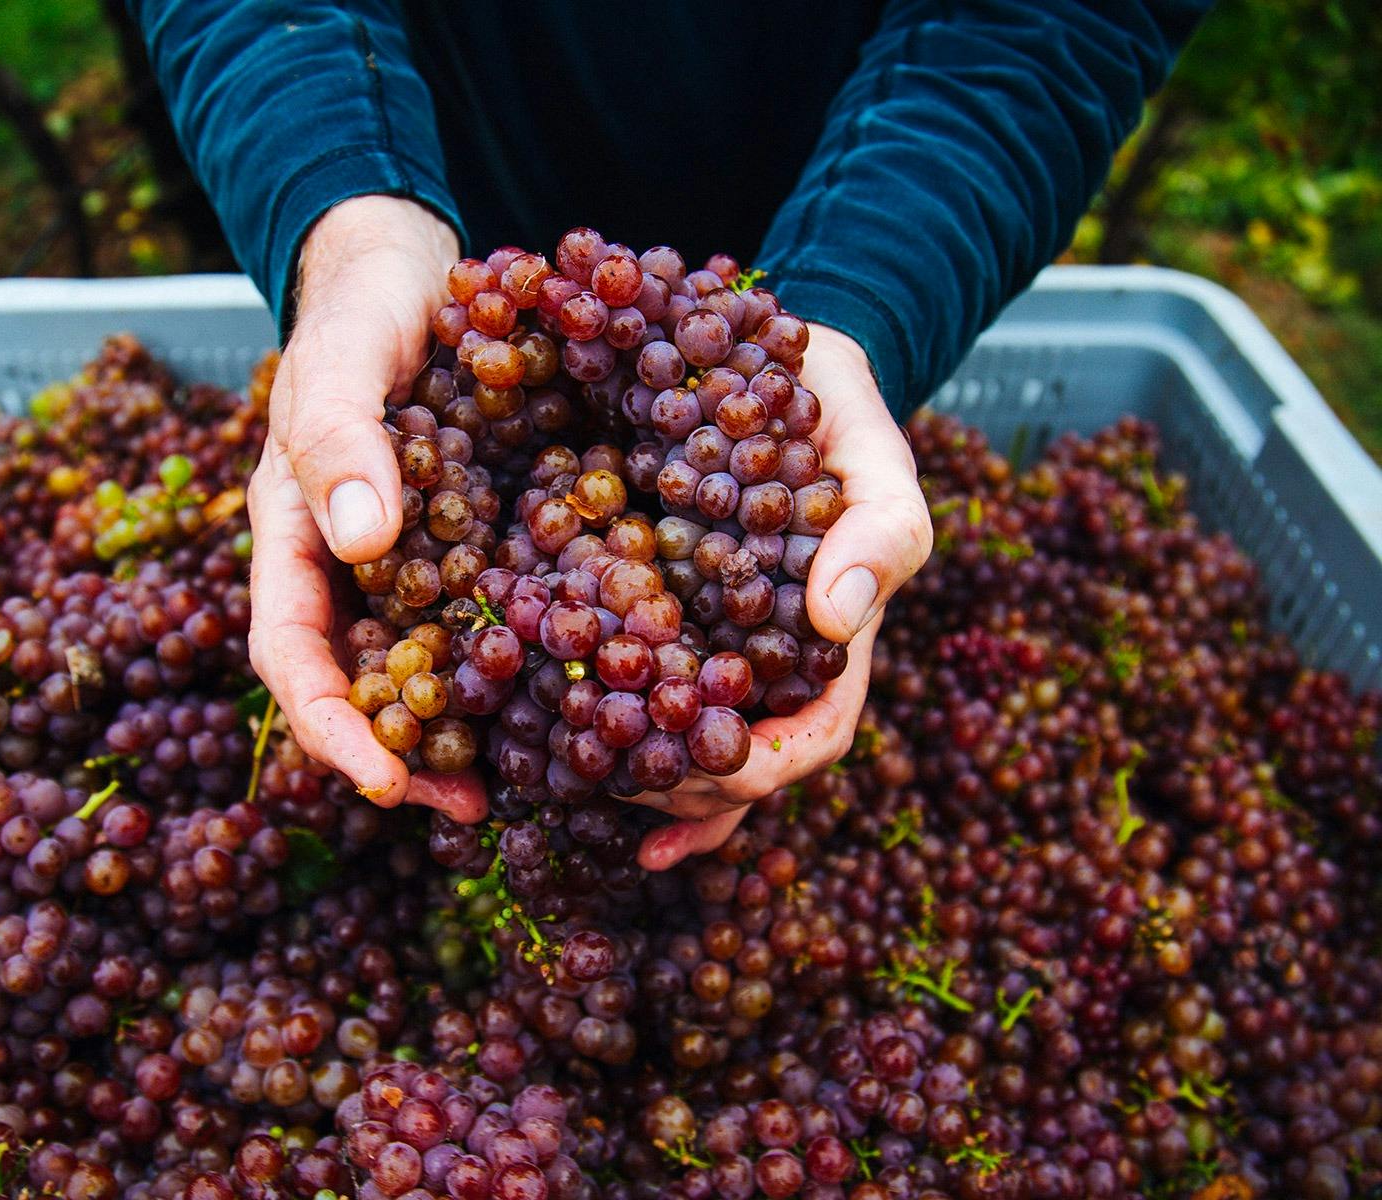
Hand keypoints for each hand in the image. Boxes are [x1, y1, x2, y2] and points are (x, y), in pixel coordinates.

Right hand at [247, 196, 485, 822]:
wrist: (419, 275)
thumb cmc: (362, 312)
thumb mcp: (340, 358)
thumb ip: (337, 435)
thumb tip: (365, 542)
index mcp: (297, 539)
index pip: (292, 652)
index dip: (330, 725)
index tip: (384, 779)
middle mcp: (357, 570)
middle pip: (365, 684)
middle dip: (407, 754)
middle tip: (469, 808)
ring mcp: (423, 564)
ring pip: (435, 665)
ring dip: (473, 726)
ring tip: (532, 777)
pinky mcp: (486, 545)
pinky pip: (502, 614)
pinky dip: (532, 659)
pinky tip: (587, 685)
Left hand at [635, 326, 932, 869]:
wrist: (761, 361)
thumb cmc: (835, 415)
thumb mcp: (876, 456)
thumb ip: (881, 529)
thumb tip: (837, 619)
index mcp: (825, 644)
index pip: (810, 734)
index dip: (766, 769)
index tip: (714, 771)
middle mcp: (758, 658)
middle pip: (730, 759)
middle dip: (682, 788)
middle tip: (622, 790)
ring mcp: (697, 637)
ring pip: (671, 734)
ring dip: (631, 769)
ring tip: (582, 778)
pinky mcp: (639, 602)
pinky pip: (614, 668)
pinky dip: (584, 707)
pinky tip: (540, 727)